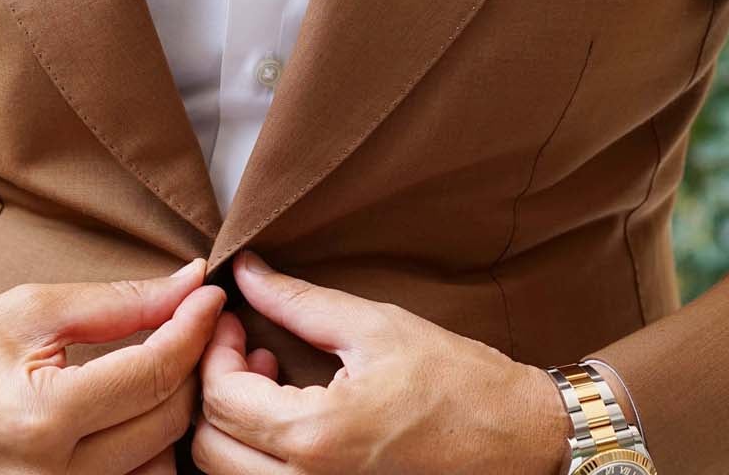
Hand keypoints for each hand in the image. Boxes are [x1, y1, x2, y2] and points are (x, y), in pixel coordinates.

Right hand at [0, 258, 223, 473]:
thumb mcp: (31, 310)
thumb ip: (118, 303)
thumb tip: (190, 284)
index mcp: (44, 420)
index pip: (155, 373)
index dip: (194, 328)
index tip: (209, 296)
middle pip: (169, 422)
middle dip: (194, 367)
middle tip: (201, 325)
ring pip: (160, 462)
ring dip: (175, 412)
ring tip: (174, 364)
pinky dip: (147, 448)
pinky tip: (142, 409)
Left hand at [192, 252, 570, 473]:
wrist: (519, 439)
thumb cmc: (458, 382)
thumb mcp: (376, 326)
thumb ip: (298, 301)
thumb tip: (244, 272)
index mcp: (317, 436)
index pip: (221, 398)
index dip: (215, 351)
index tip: (236, 322)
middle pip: (209, 448)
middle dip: (215, 391)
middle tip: (249, 351)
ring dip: (232, 428)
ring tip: (273, 383)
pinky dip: (256, 456)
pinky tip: (292, 418)